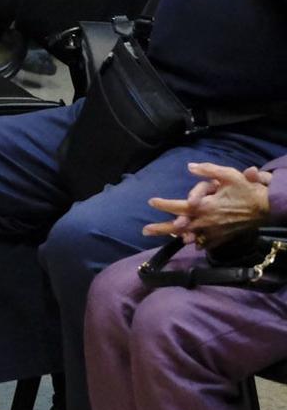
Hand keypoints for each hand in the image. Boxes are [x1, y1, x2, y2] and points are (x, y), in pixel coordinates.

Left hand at [145, 163, 274, 247]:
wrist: (266, 208)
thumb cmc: (246, 190)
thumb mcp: (228, 175)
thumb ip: (208, 170)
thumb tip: (189, 167)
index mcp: (205, 206)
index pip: (179, 206)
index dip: (164, 204)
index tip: (151, 202)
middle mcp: (206, 221)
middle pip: (179, 226)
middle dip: (161, 229)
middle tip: (144, 230)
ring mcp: (214, 231)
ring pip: (190, 236)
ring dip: (175, 237)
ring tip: (161, 237)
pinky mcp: (222, 237)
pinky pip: (205, 242)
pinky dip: (195, 243)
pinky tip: (187, 242)